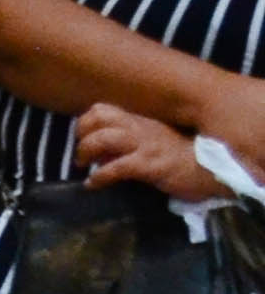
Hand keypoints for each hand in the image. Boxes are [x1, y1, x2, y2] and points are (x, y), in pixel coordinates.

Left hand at [75, 102, 221, 201]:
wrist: (211, 170)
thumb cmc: (180, 157)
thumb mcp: (152, 142)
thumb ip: (127, 141)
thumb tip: (98, 151)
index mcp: (140, 121)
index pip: (102, 109)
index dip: (86, 122)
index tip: (82, 137)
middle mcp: (140, 128)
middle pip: (99, 118)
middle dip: (81, 134)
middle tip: (81, 154)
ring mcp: (145, 146)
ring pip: (104, 138)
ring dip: (85, 151)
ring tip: (84, 166)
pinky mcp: (150, 165)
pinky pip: (116, 167)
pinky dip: (99, 177)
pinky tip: (92, 184)